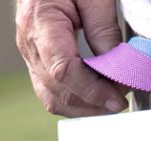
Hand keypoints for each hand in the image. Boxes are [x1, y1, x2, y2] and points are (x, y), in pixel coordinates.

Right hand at [15, 0, 127, 116]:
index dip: (92, 90)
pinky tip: (95, 100)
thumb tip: (116, 68)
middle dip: (93, 102)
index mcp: (40, 21)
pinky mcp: (36, 62)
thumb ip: (103, 28)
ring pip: (53, 99)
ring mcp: (30, 56)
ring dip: (84, 109)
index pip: (62, 70)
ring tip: (110, 104)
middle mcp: (29, 43)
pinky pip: (52, 93)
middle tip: (121, 101)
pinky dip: (75, 103)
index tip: (116, 99)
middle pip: (58, 90)